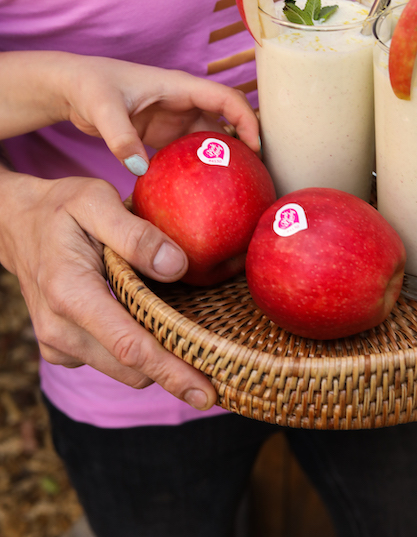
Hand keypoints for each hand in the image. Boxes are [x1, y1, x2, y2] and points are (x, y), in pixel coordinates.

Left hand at [0, 52, 259, 174]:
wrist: (72, 87)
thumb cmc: (89, 86)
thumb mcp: (103, 109)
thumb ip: (120, 137)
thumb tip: (141, 169)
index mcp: (179, 87)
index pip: (226, 99)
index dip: (246, 120)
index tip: (254, 149)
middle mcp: (184, 102)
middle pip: (228, 120)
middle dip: (244, 144)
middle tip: (254, 177)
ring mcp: (176, 119)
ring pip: (213, 138)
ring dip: (225, 158)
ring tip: (238, 189)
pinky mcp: (165, 135)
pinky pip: (192, 152)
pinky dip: (203, 168)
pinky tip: (205, 192)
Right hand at [0, 169, 217, 408]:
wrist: (16, 223)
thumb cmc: (61, 208)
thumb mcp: (96, 200)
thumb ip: (136, 234)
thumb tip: (177, 266)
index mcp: (70, 292)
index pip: (129, 345)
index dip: (172, 371)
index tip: (208, 391)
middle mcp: (59, 329)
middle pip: (131, 369)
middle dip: (177, 374)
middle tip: (222, 368)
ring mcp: (57, 344)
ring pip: (124, 370)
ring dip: (160, 363)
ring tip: (195, 344)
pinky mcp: (62, 349)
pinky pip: (111, 361)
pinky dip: (139, 353)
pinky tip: (159, 327)